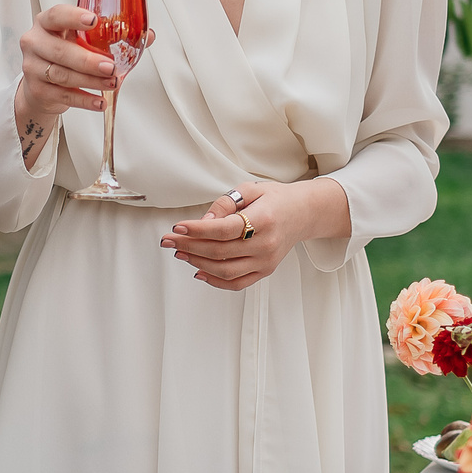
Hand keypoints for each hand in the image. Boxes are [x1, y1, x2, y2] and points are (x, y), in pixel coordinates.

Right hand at [13, 4, 156, 167]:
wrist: (42, 84)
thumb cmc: (67, 54)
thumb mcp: (83, 40)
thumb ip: (112, 36)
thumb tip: (148, 36)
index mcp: (47, 22)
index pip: (57, 15)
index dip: (74, 17)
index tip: (94, 21)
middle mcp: (35, 42)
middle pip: (59, 50)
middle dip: (87, 60)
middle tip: (110, 66)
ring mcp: (32, 67)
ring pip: (62, 75)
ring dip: (90, 81)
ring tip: (111, 84)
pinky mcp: (37, 90)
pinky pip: (63, 96)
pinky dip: (84, 100)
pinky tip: (99, 102)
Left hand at [159, 179, 349, 291]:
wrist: (302, 214)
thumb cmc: (275, 199)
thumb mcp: (250, 189)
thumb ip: (225, 204)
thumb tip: (203, 223)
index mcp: (264, 219)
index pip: (223, 229)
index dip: (197, 230)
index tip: (177, 228)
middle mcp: (266, 244)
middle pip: (220, 251)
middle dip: (189, 246)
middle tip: (168, 240)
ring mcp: (266, 261)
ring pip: (225, 270)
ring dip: (197, 263)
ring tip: (180, 253)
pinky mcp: (265, 271)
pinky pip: (237, 283)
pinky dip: (215, 281)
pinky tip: (198, 271)